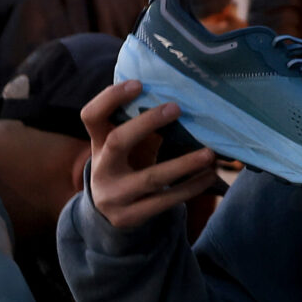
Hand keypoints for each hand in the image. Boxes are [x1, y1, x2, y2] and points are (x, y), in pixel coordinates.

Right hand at [80, 79, 218, 228]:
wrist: (111, 213)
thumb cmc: (127, 165)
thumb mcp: (125, 146)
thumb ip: (141, 127)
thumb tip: (183, 99)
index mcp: (98, 143)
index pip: (91, 116)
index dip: (111, 98)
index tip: (138, 83)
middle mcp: (101, 169)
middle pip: (118, 141)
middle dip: (147, 123)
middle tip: (177, 108)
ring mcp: (113, 196)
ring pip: (151, 178)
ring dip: (184, 164)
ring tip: (210, 153)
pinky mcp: (130, 217)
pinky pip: (165, 201)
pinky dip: (191, 187)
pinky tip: (210, 175)